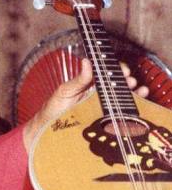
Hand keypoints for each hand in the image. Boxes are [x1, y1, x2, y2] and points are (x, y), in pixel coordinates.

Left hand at [22, 58, 148, 150]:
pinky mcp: (105, 118)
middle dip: (127, 80)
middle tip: (131, 81)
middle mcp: (98, 92)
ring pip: (122, 95)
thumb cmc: (55, 107)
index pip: (106, 72)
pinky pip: (120, 110)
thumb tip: (87, 62)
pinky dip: (133, 104)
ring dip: (133, 91)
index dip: (116, 69)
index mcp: (89, 83)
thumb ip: (78, 80)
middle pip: (117, 83)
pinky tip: (140, 99)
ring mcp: (102, 105)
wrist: (49, 128)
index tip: (123, 70)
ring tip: (140, 89)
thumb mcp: (66, 91)